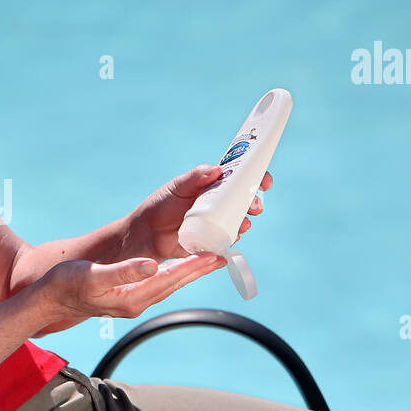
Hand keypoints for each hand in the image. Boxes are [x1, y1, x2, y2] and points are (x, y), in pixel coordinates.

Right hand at [31, 253, 227, 329]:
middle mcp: (136, 303)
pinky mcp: (127, 298)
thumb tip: (151, 265)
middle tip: (224, 253)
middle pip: (175, 283)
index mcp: (131, 298)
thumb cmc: (66, 284)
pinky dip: (174, 274)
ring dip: (189, 272)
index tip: (214, 254)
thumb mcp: (93, 275)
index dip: (193, 266)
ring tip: (209, 258)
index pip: (170, 279)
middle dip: (199, 269)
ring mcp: (132, 302)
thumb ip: (124, 271)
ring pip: (169, 285)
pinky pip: (158, 285)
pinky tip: (179, 267)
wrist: (49, 300)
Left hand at [130, 165, 272, 259]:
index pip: (241, 179)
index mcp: (214, 186)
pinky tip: (231, 238)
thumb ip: (196, 176)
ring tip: (242, 224)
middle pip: (245, 202)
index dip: (256, 178)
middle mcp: (220, 204)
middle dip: (254, 203)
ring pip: (240, 222)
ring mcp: (218, 223)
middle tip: (254, 207)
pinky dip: (232, 239)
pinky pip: (228, 240)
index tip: (264, 181)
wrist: (147, 233)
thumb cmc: (161, 204)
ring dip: (245, 222)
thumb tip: (218, 169)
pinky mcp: (212, 241)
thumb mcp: (178, 186)